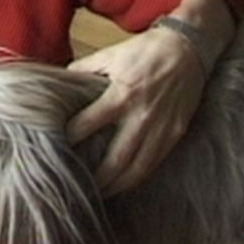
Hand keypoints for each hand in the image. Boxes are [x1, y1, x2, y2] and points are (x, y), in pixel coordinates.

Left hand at [66, 28, 207, 196]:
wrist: (188, 49)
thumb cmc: (147, 51)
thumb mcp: (111, 54)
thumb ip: (84, 69)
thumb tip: (60, 80)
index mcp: (121, 96)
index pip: (86, 126)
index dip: (69, 140)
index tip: (56, 150)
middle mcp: (141, 117)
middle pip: (114, 161)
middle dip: (95, 179)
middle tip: (78, 188)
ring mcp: (161, 129)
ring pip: (136, 170)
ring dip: (116, 186)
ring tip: (99, 194)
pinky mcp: (175, 134)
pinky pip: (154, 164)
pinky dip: (137, 178)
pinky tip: (124, 184)